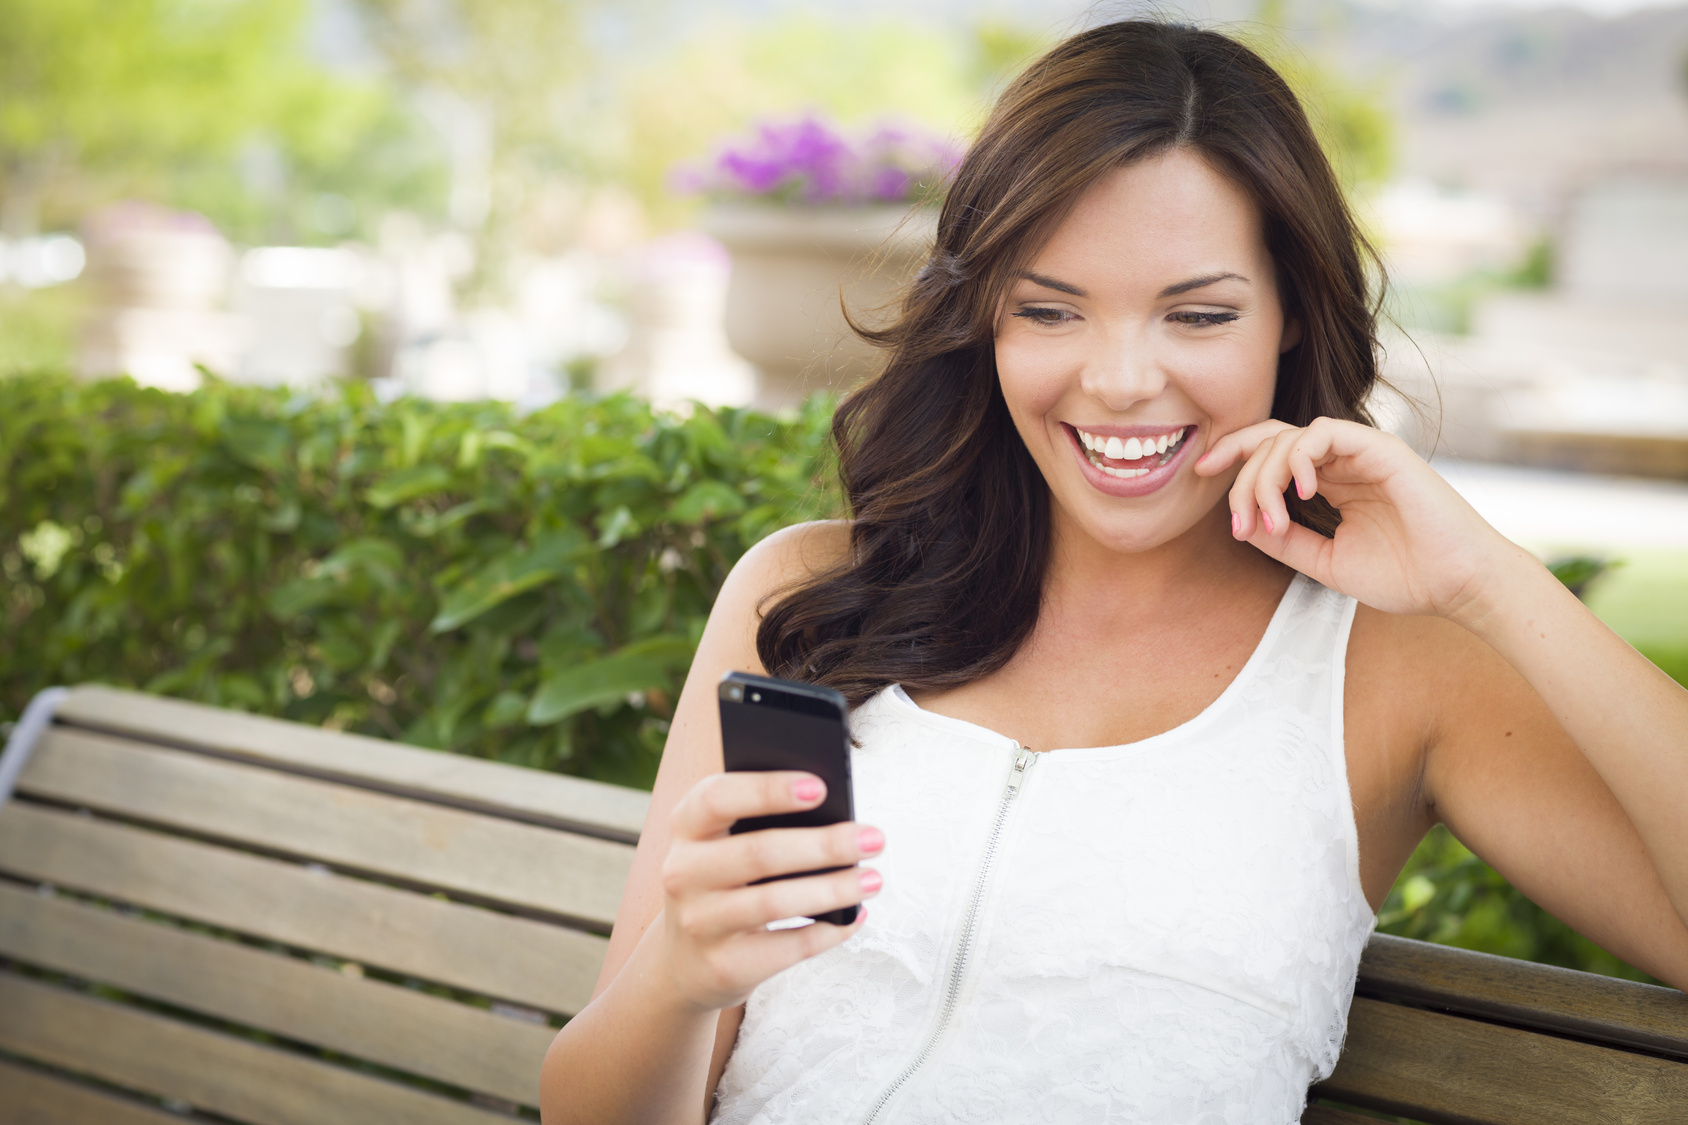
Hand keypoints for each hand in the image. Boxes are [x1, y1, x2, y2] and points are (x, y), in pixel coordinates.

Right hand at [655, 771, 879, 1012]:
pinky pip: (789, 947)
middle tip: (875, 838)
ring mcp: (700, 924)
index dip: (768, 790)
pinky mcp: (724, 966)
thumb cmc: (722, 883)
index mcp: (687, 828)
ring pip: (776, 902)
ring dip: (834, 889)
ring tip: (874, 879)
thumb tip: (837, 815)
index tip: (821, 787)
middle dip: (825, 845)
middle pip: (760, 852)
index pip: (718, 798)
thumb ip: (759, 823)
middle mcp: (683, 873)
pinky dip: (829, 931)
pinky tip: (855, 917)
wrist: (683, 962)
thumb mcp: (722, 845)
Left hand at [1195, 417, 1521, 621]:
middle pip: (1270, 438)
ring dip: (1265, 477)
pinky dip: (1299, 457)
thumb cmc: (1405, 576)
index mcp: (1332, 482)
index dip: (1233, 457)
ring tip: (1269, 520)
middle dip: (1237, 468)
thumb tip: (1241, 524)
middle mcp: (1343, 462)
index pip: (1271, 452)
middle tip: (1234, 515)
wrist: (1458, 586)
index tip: (1201, 475)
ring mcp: (1361, 452)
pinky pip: (1323, 433)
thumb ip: (1285, 541)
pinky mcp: (1381, 449)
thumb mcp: (1326, 562)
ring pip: (1289, 436)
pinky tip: (1299, 493)